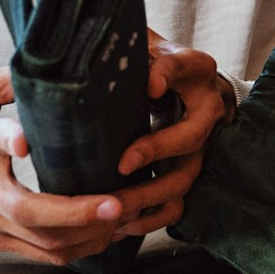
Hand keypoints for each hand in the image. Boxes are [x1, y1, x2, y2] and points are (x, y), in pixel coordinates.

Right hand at [0, 68, 122, 262]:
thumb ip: (7, 79)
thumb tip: (57, 63)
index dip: (5, 138)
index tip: (25, 140)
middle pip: (25, 209)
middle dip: (75, 212)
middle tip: (116, 202)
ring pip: (40, 240)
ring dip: (89, 234)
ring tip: (129, 214)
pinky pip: (40, 255)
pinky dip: (79, 249)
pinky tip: (110, 234)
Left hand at [105, 32, 234, 240]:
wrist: (182, 86)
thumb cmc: (148, 64)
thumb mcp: (139, 47)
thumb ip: (117, 48)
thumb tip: (70, 50)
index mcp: (193, 69)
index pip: (182, 68)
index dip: (167, 76)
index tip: (147, 86)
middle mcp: (205, 108)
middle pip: (192, 135)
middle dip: (158, 150)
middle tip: (123, 162)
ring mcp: (198, 146)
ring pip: (184, 178)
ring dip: (149, 195)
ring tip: (115, 207)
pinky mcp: (185, 172)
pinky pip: (177, 204)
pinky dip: (150, 218)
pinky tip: (119, 225)